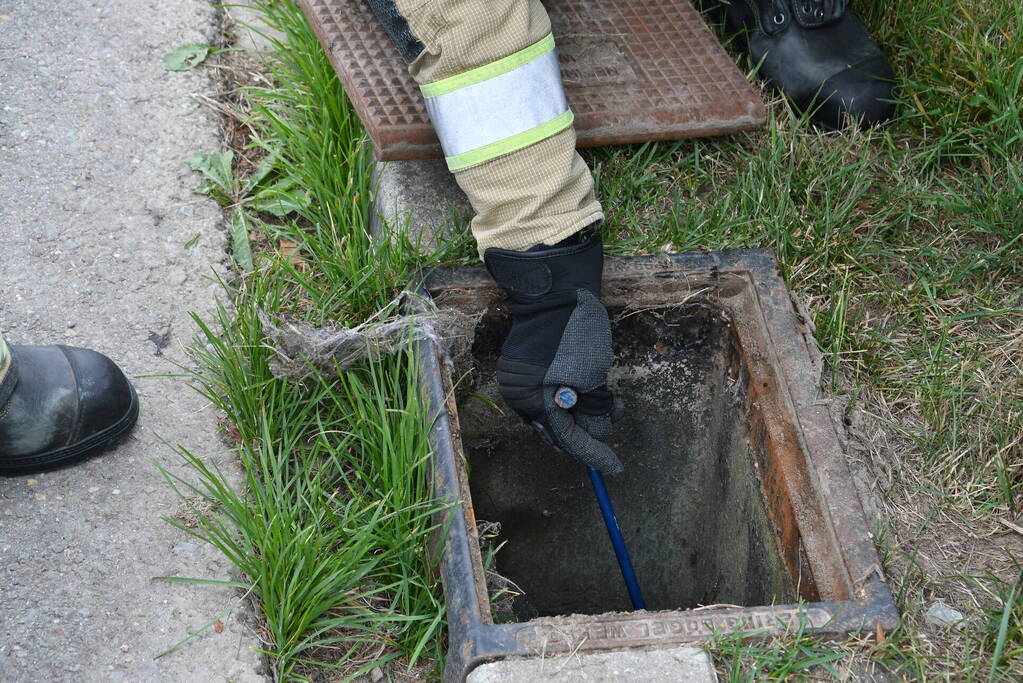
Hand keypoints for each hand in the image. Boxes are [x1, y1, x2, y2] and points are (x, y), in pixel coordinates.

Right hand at [484, 232, 622, 473]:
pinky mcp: (519, 367)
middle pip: (556, 429)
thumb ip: (595, 410)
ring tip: (606, 402)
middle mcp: (518, 397)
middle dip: (586, 430)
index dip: (594, 453)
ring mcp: (516, 381)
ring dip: (577, 412)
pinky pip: (543, 395)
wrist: (552, 289)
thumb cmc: (575, 331)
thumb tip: (597, 433)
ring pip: (550, 412)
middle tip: (613, 419)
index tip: (614, 466)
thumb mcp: (593, 375)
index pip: (568, 439)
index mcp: (534, 402)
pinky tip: (584, 388)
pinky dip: (565, 398)